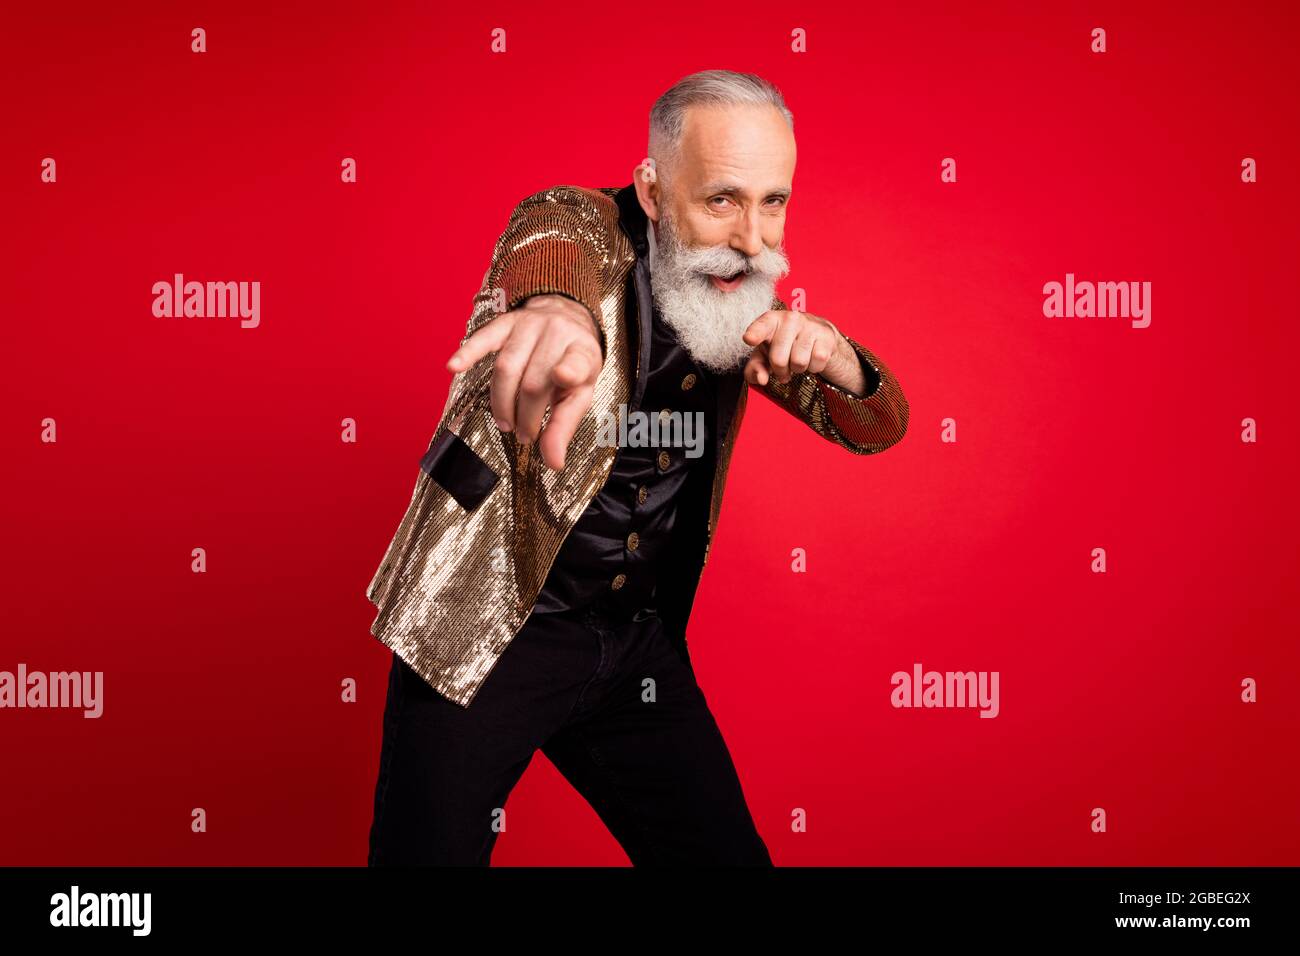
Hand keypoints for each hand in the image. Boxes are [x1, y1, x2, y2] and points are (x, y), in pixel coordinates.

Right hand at [445, 294, 601, 469]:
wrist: (565, 319)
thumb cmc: (573, 365)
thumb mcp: (580, 394)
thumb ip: (564, 427)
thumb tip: (553, 463)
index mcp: (582, 352)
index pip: (577, 362)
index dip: (570, 370)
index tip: (564, 376)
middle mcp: (557, 333)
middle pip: (533, 381)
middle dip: (526, 415)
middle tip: (524, 435)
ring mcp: (529, 325)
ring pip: (506, 367)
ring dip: (501, 401)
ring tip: (505, 423)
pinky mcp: (506, 323)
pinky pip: (484, 338)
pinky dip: (467, 353)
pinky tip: (453, 367)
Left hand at [741, 309, 866, 395]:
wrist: (819, 338)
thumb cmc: (785, 347)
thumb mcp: (764, 357)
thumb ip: (755, 369)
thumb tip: (761, 379)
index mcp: (771, 320)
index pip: (762, 326)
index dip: (755, 333)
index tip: (749, 339)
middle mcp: (790, 318)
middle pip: (778, 359)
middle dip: (780, 370)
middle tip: (784, 367)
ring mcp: (810, 325)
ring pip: (798, 363)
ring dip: (798, 369)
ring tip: (798, 360)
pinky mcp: (827, 336)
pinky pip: (816, 364)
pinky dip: (814, 368)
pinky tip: (812, 357)